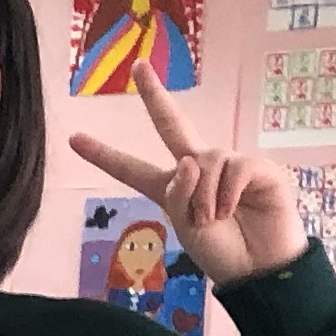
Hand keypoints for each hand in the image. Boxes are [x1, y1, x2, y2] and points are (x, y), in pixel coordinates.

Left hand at [70, 65, 304, 284]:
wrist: (261, 269)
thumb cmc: (222, 251)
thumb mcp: (186, 229)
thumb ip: (177, 194)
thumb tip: (188, 160)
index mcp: (172, 189)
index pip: (132, 168)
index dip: (104, 155)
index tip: (73, 138)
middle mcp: (199, 170)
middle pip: (172, 125)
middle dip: (155, 95)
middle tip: (138, 66)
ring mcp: (230, 165)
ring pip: (204, 160)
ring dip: (204, 196)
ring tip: (217, 219)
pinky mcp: (259, 168)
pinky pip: (234, 167)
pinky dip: (228, 192)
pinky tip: (236, 209)